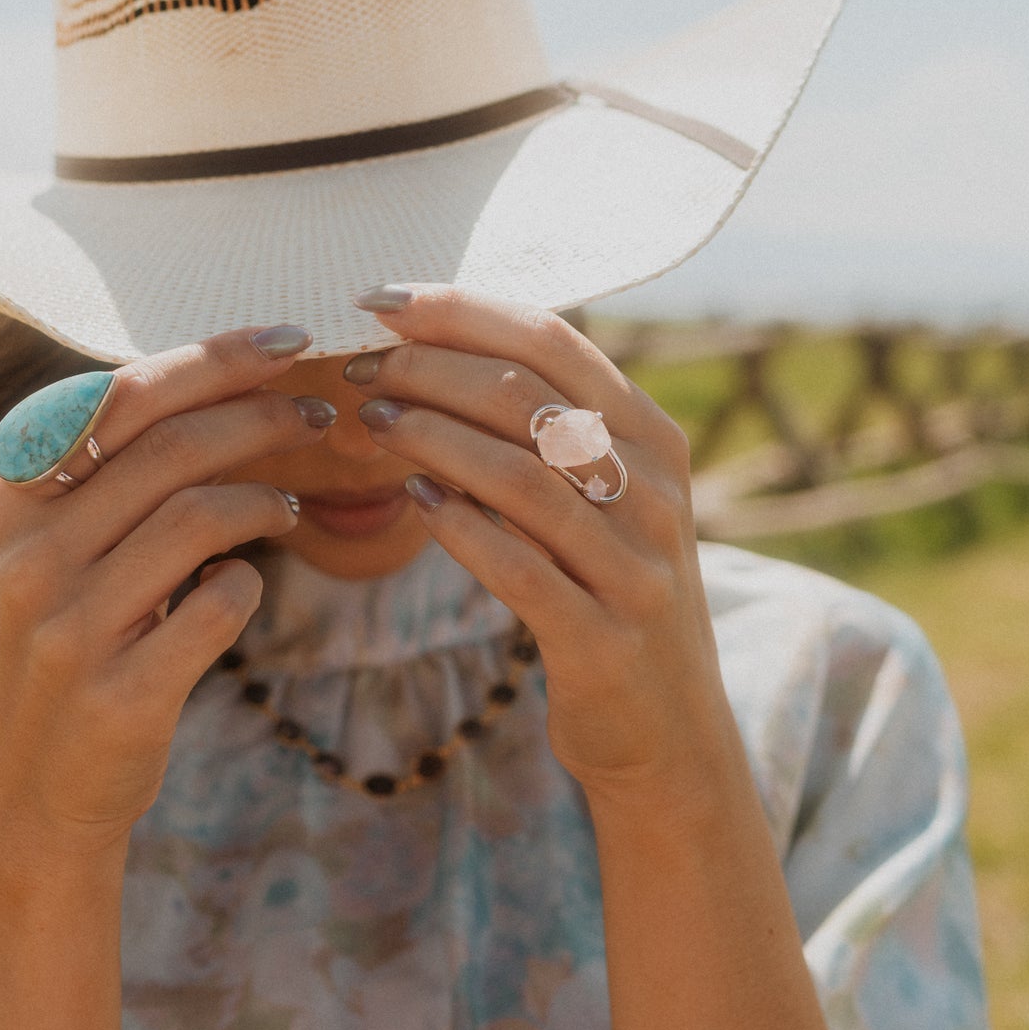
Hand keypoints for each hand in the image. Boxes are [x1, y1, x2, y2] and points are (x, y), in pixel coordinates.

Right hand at [0, 326, 333, 848]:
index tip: (286, 340)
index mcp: (7, 501)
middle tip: (319, 412)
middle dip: (260, 416)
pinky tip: (247, 585)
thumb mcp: (47, 557)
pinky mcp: (117, 694)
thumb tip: (210, 382)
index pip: (120, 396)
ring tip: (291, 506)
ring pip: (199, 516)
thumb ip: (101, 478)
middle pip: (170, 446)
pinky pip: (219, 606)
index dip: (212, 359)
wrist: (30, 802)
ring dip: (264, 499)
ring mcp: (66, 628)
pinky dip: (250, 583)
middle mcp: (26, 556)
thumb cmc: (64, 655)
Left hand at [349, 287, 736, 802]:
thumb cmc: (610, 594)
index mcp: (653, 439)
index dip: (461, 311)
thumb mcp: (607, 499)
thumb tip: (445, 347)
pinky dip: (459, 526)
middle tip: (360, 366)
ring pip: (519, 476)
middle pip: (528, 398)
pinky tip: (412, 499)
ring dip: (433, 437)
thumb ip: (552, 428)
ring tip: (371, 418)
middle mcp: (654, 491)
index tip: (378, 299)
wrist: (668, 729)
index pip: (553, 341)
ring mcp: (635, 566)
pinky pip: (520, 567)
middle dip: (431, 370)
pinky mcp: (604, 637)